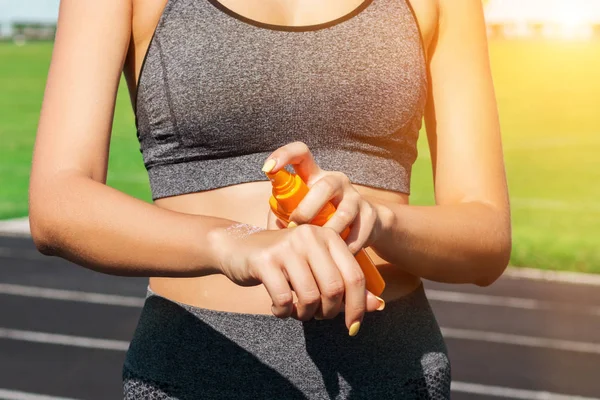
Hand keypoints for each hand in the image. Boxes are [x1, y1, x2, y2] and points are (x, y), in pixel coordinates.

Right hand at [211, 223, 384, 334]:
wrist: (237, 247)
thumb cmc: (283, 262)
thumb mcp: (316, 268)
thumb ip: (345, 285)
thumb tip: (378, 306)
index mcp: (328, 236)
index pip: (355, 276)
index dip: (358, 306)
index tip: (352, 327)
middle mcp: (310, 237)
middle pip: (335, 289)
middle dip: (329, 312)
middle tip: (317, 316)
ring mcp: (287, 247)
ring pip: (310, 296)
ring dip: (305, 314)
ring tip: (297, 312)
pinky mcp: (265, 260)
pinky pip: (284, 299)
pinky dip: (283, 313)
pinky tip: (279, 309)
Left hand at [262, 141, 384, 254]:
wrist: (364, 228)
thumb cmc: (320, 220)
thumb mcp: (299, 216)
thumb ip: (280, 220)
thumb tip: (263, 237)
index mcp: (314, 176)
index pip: (301, 153)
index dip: (284, 155)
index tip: (268, 168)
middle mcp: (336, 181)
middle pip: (325, 185)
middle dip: (309, 208)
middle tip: (295, 226)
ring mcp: (355, 196)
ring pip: (345, 211)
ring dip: (329, 231)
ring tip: (317, 247)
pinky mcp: (370, 214)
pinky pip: (359, 231)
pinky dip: (346, 246)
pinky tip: (336, 256)